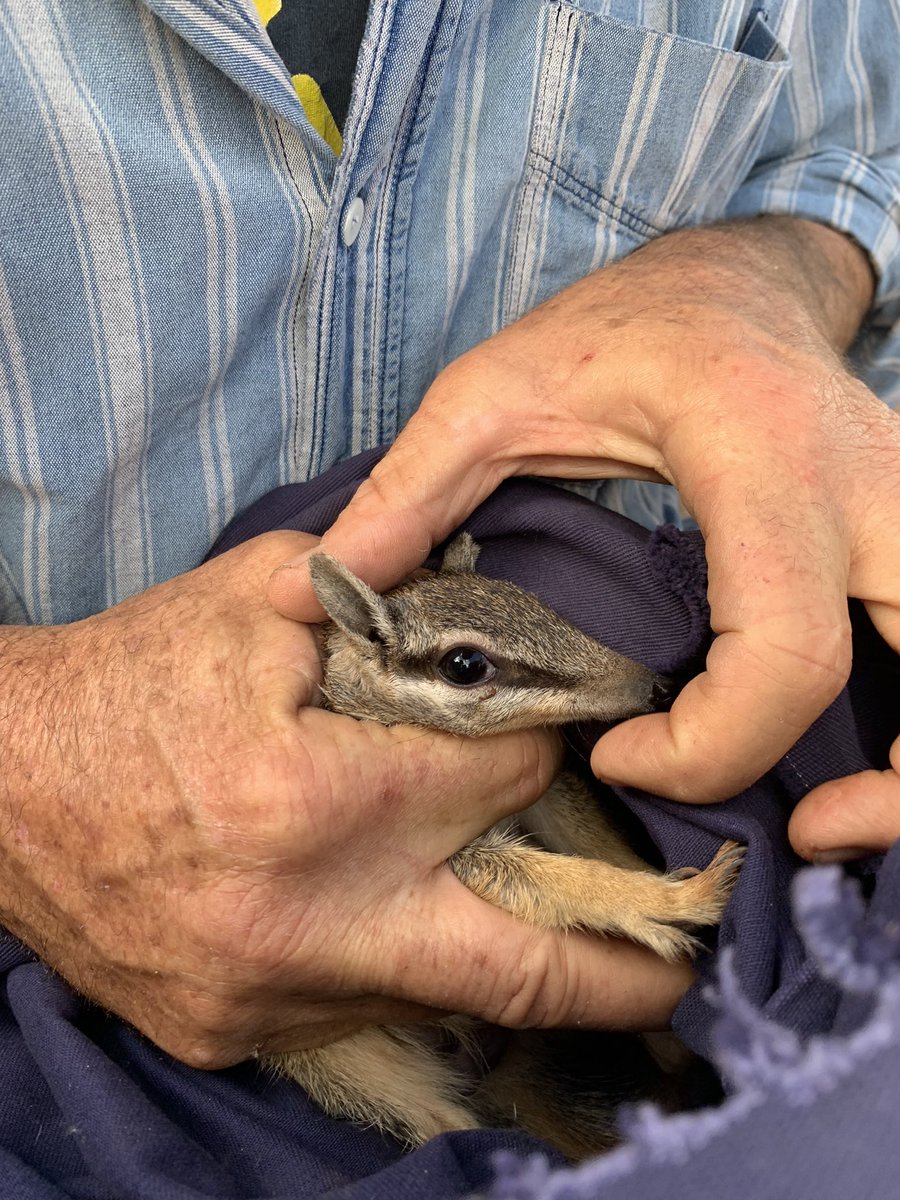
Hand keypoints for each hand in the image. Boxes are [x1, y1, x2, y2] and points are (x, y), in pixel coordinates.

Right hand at [0, 532, 689, 1067]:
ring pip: (441, 997)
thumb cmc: (125, 682)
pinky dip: (410, 971)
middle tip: (682, 964)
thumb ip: (382, 595)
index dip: (536, 746)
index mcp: (308, 798)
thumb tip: (481, 620)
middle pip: (513, 962)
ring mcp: (264, 995)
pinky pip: (360, 1012)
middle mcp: (298, 920)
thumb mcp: (250, 601)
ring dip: (505, 959)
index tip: (551, 736)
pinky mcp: (232, 1030)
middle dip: (619, 970)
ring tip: (565, 939)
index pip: (496, 778)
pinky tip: (424, 931)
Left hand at [268, 217, 899, 857]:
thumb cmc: (626, 330)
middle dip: (882, 793)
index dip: (708, 744)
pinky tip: (857, 770)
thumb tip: (323, 593)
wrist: (744, 280)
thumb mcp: (497, 391)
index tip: (613, 754)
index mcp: (765, 460)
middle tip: (795, 837)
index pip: (782, 648)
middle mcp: (878, 491)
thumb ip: (411, 491)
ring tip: (835, 828)